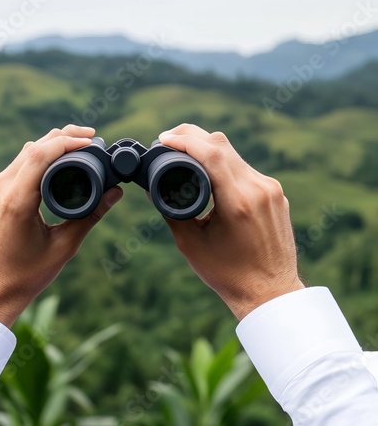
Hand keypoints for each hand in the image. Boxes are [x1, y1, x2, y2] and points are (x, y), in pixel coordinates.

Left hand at [0, 125, 122, 326]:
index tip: (90, 137)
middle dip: (60, 138)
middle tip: (87, 137)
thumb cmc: (21, 279)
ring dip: (44, 152)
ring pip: (17, 159)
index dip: (69, 139)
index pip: (42, 152)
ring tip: (70, 153)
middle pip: (31, 148)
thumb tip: (116, 193)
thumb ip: (91, 216)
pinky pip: (6, 174)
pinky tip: (43, 175)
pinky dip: (27, 168)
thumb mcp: (62, 247)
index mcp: (15, 200)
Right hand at [158, 124, 303, 319]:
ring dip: (208, 149)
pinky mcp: (276, 193)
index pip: (212, 154)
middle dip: (192, 136)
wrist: (271, 292)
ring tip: (185, 155)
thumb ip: (170, 212)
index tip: (164, 138)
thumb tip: (152, 188)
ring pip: (234, 154)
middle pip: (222, 145)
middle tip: (169, 139)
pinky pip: (246, 168)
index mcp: (238, 203)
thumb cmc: (229, 274)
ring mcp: (271, 189)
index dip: (184, 140)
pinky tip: (210, 172)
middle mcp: (259, 189)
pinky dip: (224, 164)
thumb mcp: (191, 245)